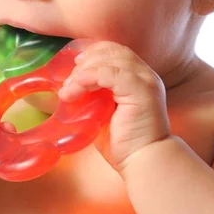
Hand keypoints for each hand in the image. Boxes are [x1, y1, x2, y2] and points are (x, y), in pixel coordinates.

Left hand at [58, 41, 169, 173]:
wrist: (142, 163)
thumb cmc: (123, 142)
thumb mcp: (103, 111)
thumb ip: (93, 95)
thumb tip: (69, 85)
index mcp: (137, 77)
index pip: (115, 51)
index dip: (93, 53)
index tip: (75, 64)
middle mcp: (144, 75)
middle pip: (112, 51)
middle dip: (86, 62)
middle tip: (68, 82)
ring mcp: (145, 81)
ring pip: (111, 59)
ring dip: (85, 71)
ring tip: (70, 89)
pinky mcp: (142, 90)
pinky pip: (112, 73)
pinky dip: (91, 76)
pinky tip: (78, 87)